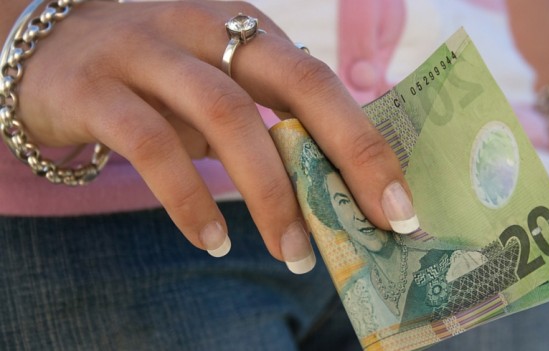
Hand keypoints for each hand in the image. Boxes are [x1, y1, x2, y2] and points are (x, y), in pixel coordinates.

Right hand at [10, 1, 414, 271]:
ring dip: (269, 193)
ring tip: (293, 252)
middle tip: (377, 222)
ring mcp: (147, 53)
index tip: (398, 203)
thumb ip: (263, 122)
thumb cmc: (153, 76)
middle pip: (294, 82)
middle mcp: (204, 30)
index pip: (320, 80)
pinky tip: (213, 240)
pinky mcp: (96, 90)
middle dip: (348, 152)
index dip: (365, 140)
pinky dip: (188, 200)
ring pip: (226, 117)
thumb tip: (331, 183)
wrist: (49, 48)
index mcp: (245, 30)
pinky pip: (151, 145)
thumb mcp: (216, 86)